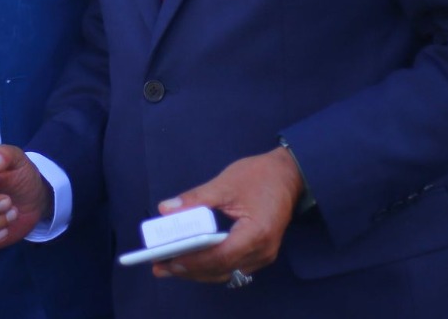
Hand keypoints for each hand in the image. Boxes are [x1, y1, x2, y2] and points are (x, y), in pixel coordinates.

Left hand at [151, 147, 304, 282]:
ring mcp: (263, 255)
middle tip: (160, 267)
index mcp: (257, 233)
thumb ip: (195, 199)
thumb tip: (165, 209)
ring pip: (225, 272)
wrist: (288, 175)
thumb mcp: (224, 184)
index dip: (193, 260)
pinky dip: (210, 265)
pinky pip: (231, 266)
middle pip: (221, 269)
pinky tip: (191, 259)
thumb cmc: (259, 176)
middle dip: (189, 270)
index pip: (221, 255)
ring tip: (169, 265)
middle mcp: (262, 251)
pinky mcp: (259, 254)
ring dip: (198, 271)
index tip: (168, 260)